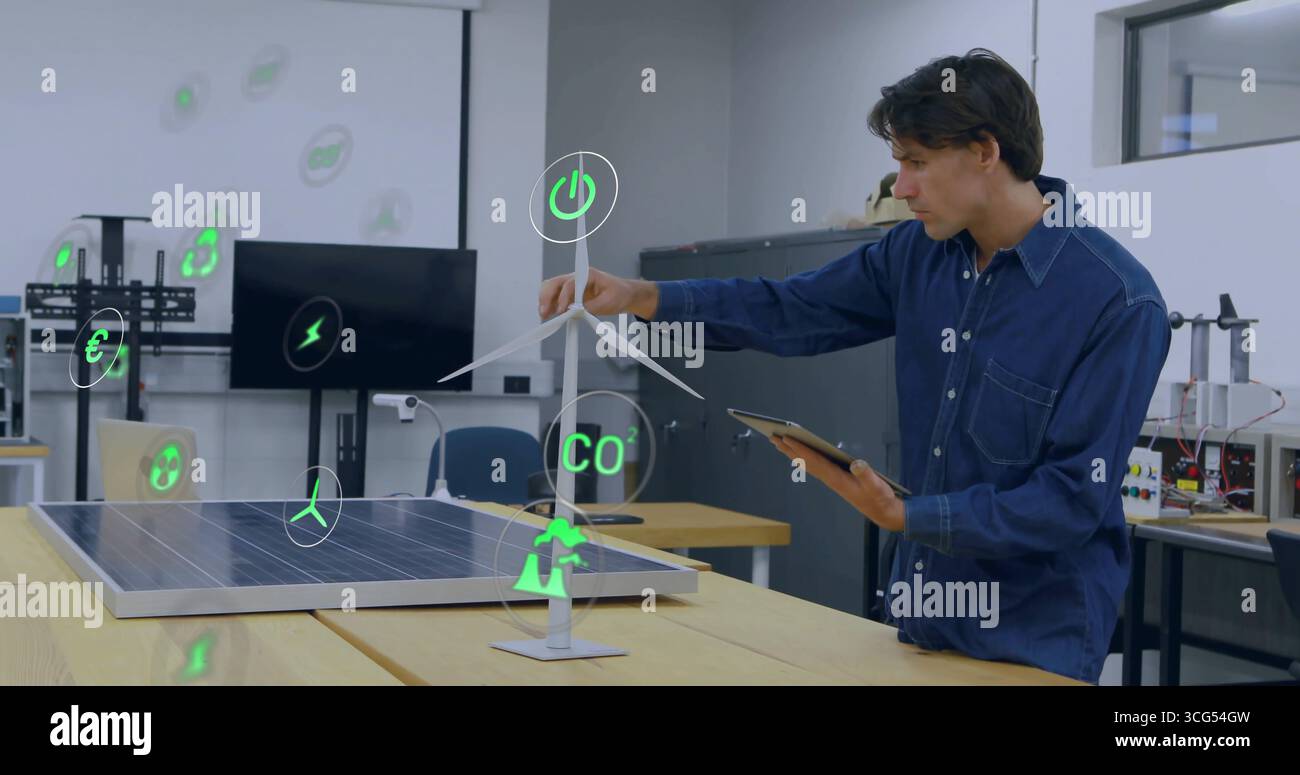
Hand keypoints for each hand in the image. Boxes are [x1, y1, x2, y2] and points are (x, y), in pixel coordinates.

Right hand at [538, 267, 658, 319]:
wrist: (624, 295)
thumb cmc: (619, 294)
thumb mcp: (609, 301)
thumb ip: (592, 307)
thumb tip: (574, 312)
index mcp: (587, 274)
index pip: (570, 283)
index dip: (563, 296)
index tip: (561, 310)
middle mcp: (577, 278)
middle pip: (555, 283)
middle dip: (547, 297)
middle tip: (544, 312)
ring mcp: (572, 286)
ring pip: (552, 289)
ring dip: (546, 301)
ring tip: (544, 315)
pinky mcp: (571, 295)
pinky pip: (556, 298)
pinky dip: (550, 306)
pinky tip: (548, 315)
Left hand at [770, 435, 904, 531]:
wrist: (881, 511)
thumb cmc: (879, 497)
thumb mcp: (876, 486)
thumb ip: (866, 475)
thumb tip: (856, 464)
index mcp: (837, 478)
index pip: (814, 461)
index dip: (800, 449)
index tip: (786, 438)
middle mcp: (830, 478)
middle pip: (805, 461)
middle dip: (788, 449)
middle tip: (772, 436)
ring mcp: (831, 479)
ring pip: (807, 463)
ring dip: (793, 453)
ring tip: (779, 442)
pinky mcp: (835, 479)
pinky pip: (815, 465)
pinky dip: (804, 457)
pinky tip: (798, 453)